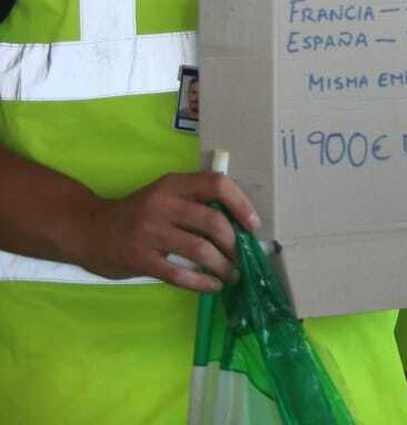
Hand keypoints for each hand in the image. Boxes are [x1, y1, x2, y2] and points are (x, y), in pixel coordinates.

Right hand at [76, 172, 259, 292]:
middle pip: (213, 222)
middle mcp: (163, 204)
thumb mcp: (165, 196)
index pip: (217, 184)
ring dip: (223, 266)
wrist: (89, 230)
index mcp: (173, 184)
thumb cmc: (138, 214)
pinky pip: (179, 274)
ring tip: (233, 275)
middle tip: (243, 258)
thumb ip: (195, 202)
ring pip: (200, 250)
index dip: (241, 204)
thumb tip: (239, 224)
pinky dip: (201, 282)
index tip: (253, 225)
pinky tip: (212, 286)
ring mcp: (149, 232)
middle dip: (234, 244)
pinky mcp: (140, 259)